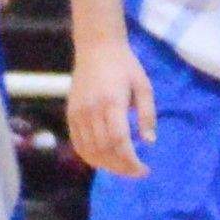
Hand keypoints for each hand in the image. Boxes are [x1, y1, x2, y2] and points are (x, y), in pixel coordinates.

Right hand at [67, 36, 154, 178]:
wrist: (96, 47)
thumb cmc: (125, 65)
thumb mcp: (144, 86)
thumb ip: (147, 114)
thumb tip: (149, 142)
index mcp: (112, 102)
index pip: (120, 142)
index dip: (131, 161)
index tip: (144, 170)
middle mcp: (92, 110)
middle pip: (105, 150)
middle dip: (122, 167)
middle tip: (136, 172)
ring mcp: (78, 113)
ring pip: (90, 151)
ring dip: (107, 166)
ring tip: (122, 168)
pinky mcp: (71, 114)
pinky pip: (78, 144)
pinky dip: (90, 157)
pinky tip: (104, 161)